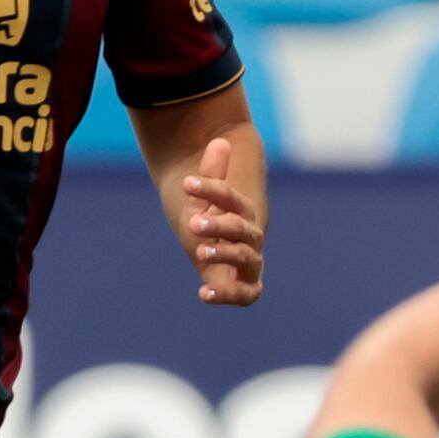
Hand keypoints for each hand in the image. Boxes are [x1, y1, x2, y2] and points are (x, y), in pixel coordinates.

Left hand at [178, 134, 264, 304]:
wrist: (214, 254)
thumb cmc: (210, 224)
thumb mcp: (203, 202)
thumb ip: (211, 176)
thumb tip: (220, 141)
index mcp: (243, 213)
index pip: (233, 199)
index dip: (212, 190)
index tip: (187, 183)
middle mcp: (251, 237)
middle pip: (241, 228)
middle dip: (219, 224)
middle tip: (194, 222)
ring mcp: (251, 264)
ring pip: (244, 257)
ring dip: (223, 252)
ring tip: (200, 249)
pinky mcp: (246, 289)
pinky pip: (244, 295)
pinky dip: (226, 295)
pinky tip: (203, 294)